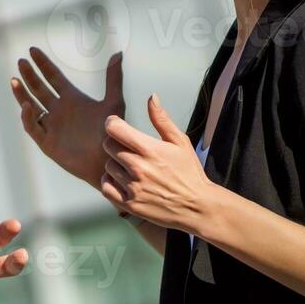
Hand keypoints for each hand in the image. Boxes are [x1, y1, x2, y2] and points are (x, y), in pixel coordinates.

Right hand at [10, 48, 124, 188]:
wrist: (109, 162)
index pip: (53, 76)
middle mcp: (59, 110)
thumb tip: (118, 53)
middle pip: (39, 88)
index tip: (33, 50)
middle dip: (29, 75)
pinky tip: (28, 105)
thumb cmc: (113, 133)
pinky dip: (28, 116)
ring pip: (31, 106)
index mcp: (72, 98)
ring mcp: (51, 126)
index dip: (43, 64)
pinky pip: (33, 127)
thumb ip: (113, 78)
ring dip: (22, 93)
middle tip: (21, 62)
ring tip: (14, 80)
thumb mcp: (114, 102)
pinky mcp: (47, 142)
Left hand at [99, 94, 217, 234]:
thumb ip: (162, 119)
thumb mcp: (180, 142)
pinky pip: (106, 187)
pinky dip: (111, 182)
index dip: (112, 124)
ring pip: (108, 166)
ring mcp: (133, 188)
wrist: (197, 206)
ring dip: (115, 164)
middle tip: (128, 148)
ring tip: (131, 167)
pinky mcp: (129, 204)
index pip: (114, 129)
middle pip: (108, 146)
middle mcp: (139, 168)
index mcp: (150, 150)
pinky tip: (123, 180)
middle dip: (115, 143)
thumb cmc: (189, 172)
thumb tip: (151, 97)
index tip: (116, 125)